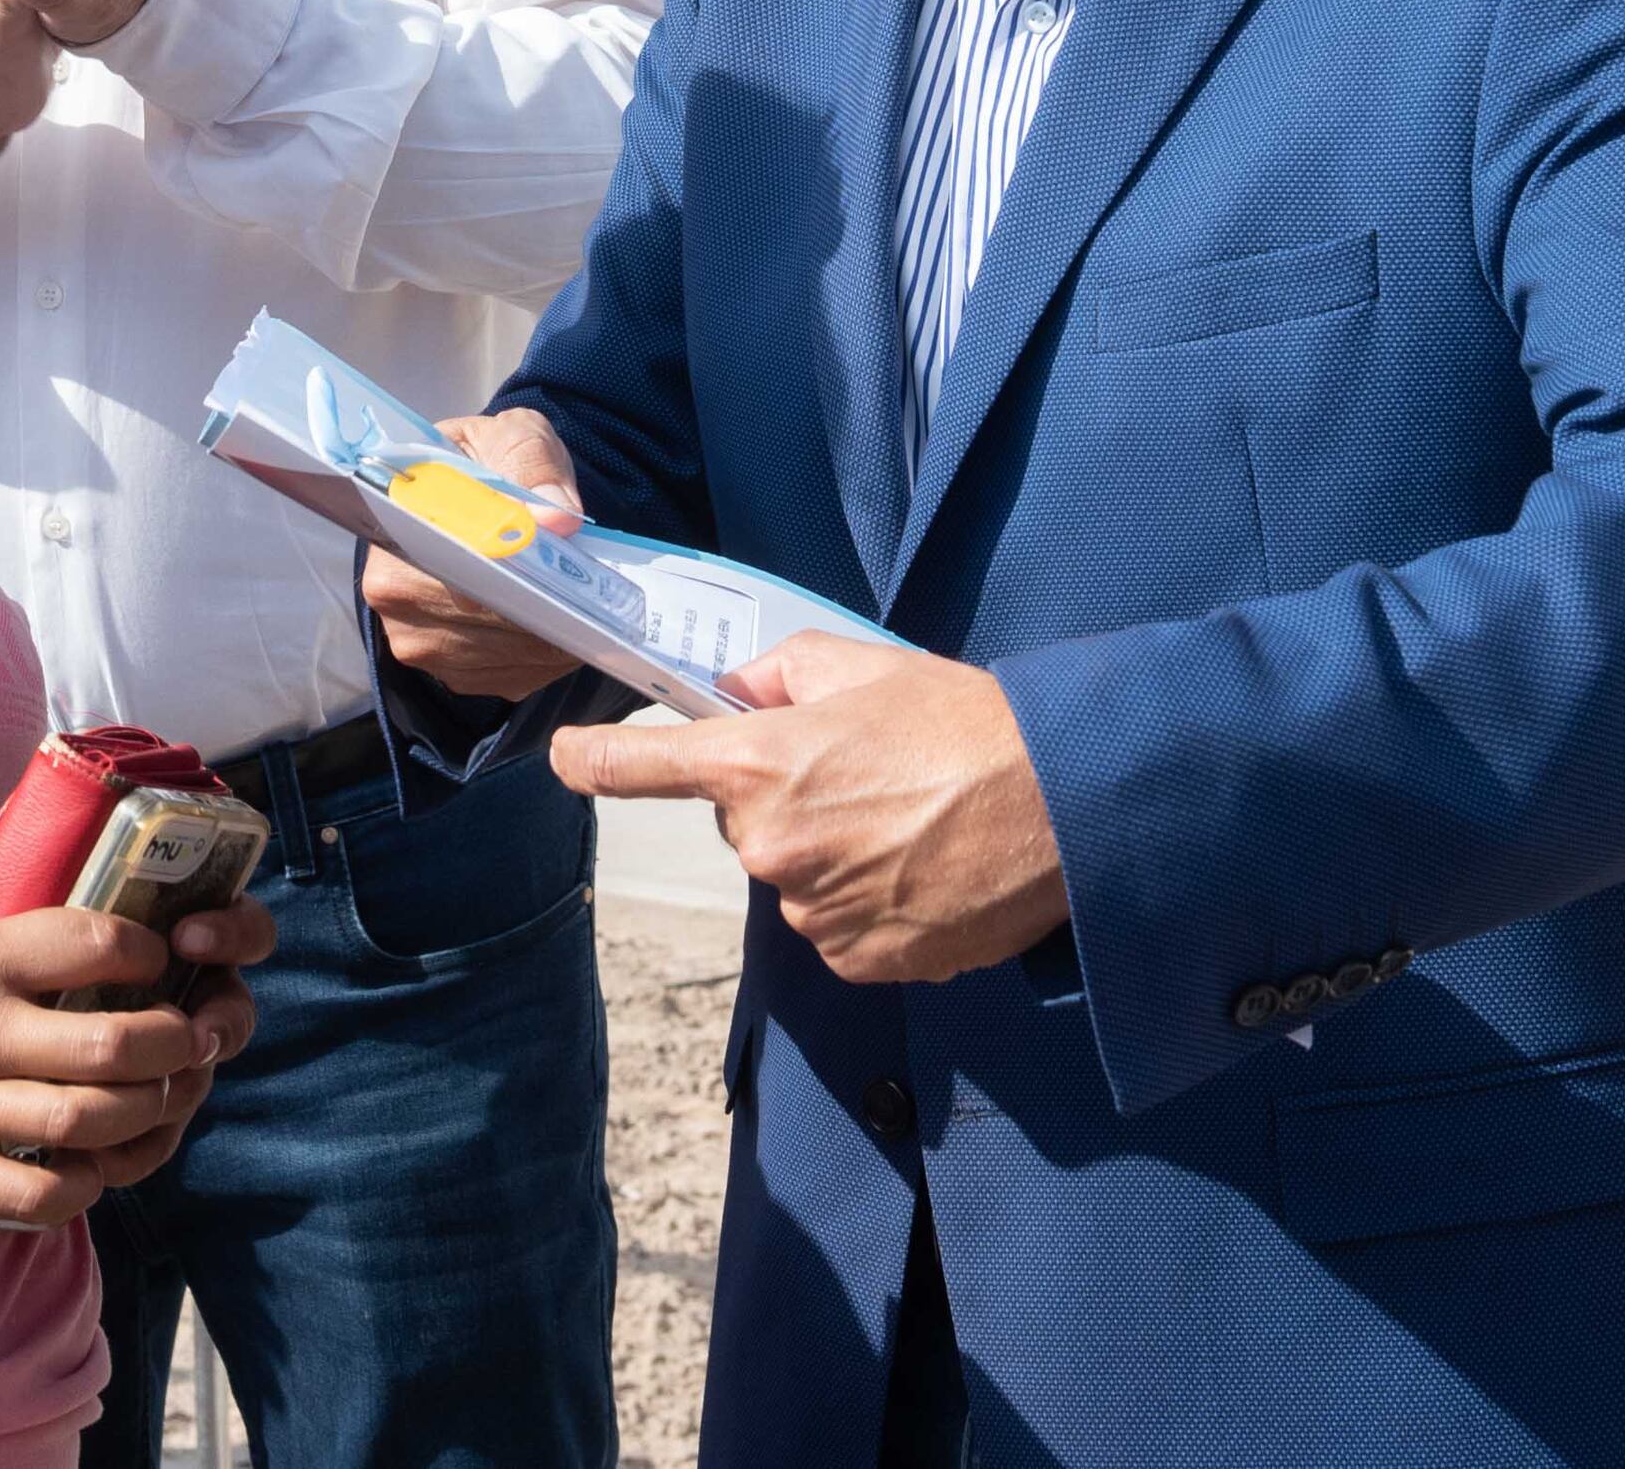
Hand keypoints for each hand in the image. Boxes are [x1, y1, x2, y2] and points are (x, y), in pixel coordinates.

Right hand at [0, 849, 272, 1229]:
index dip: (151, 946)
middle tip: (197, 1032)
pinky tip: (95, 1165)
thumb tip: (19, 821)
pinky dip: (83, 1190)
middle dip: (180, 1041)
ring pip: (89, 1126)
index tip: (162, 949)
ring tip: (164, 1098)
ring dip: (148, 1117)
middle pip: (118, 1046)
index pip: (96, 943)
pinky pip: (34, 1200)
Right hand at [358, 409, 590, 702]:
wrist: (481, 487)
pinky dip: (548, 659)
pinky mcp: (451, 672)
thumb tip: (558, 521)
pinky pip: (511, 677)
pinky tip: (569, 629)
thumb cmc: (491, 459)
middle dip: (542, 608)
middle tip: (594, 594)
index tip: (559, 576)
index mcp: (393, 529)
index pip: (453, 566)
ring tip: (587, 607)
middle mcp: (392, 596)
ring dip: (551, 638)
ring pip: (502, 655)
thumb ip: (535, 466)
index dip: (511, 575)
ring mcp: (418, 642)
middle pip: (483, 620)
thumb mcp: (515, 435)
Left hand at [552, 632, 1071, 984]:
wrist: (1061, 806)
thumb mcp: (863, 664)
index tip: (564, 758)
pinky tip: (921, 870)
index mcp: (760, 763)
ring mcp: (813, 911)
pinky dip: (866, 903)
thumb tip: (736, 694)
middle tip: (865, 774)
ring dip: (830, 856)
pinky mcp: (859, 959)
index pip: (641, 767)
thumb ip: (779, 674)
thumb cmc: (965, 724)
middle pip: (742, 824)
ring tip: (908, 822)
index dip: (593, 761)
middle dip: (785, 800)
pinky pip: (836, 928)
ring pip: (793, 879)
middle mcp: (771, 846)